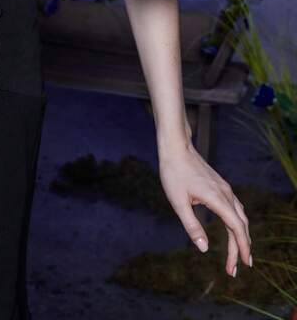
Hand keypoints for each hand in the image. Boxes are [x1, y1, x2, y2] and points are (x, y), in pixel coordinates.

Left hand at [158, 139, 251, 276]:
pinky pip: (235, 208)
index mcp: (217, 199)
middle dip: (241, 248)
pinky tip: (234, 228)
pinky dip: (238, 223)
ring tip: (239, 253)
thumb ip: (192, 226)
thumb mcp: (178, 202)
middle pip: (240, 225)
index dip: (240, 248)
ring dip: (241, 236)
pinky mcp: (220, 186)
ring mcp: (224, 189)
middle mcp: (226, 194)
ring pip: (240, 216)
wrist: (176, 146)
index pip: (236, 228)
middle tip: (235, 269)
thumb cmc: (174, 172)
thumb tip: (204, 248)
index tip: (241, 265)